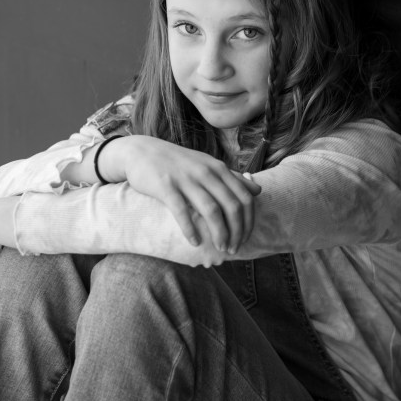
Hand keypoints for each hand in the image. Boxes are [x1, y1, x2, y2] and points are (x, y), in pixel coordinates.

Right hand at [103, 136, 261, 251]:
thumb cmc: (178, 163)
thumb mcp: (208, 165)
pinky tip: (194, 242)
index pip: (244, 198)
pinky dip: (190, 229)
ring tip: (220, 248)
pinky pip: (182, 211)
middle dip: (237, 231)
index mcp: (218, 169)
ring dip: (220, 233)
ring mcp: (186, 179)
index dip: (248, 222)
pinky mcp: (166, 186)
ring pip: (211, 210)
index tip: (245, 239)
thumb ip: (233, 177)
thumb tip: (258, 190)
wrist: (142, 152)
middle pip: (232, 206)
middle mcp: (206, 172)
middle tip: (232, 249)